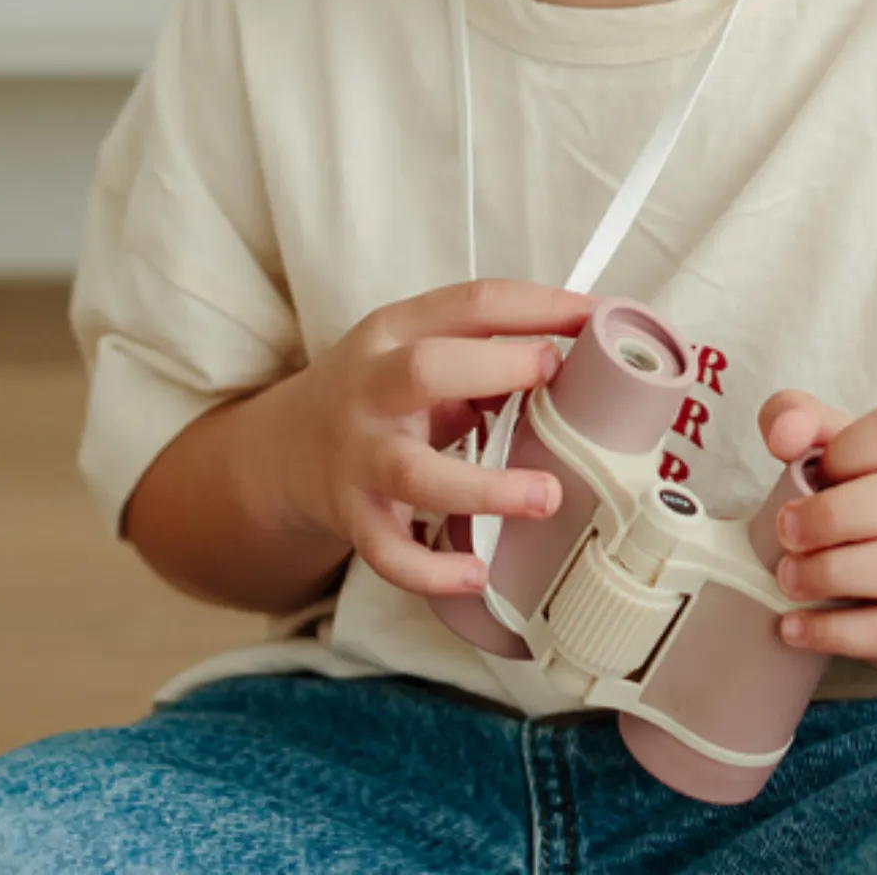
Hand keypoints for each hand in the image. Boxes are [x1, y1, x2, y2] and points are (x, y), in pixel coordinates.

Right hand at [280, 279, 595, 599]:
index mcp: (395, 332)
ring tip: (546, 496)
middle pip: (425, 370)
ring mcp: (359, 456)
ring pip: (415, 473)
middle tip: (556, 379)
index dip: (539, 307)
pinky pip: (389, 551)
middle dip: (498, 369)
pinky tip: (477, 572)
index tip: (594, 319)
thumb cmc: (375, 396)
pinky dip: (433, 568)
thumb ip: (480, 359)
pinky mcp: (352, 517)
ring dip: (486, 487)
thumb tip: (574, 374)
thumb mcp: (413, 354)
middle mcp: (371, 389)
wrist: (283, 451)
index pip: (471, 304)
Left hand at [757, 391, 876, 670]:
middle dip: (835, 515)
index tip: (813, 472)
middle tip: (785, 532)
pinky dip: (840, 632)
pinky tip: (797, 627)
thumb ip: (804, 422)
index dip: (846, 450)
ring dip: (835, 573)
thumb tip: (781, 435)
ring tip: (789, 578)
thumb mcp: (849, 450)